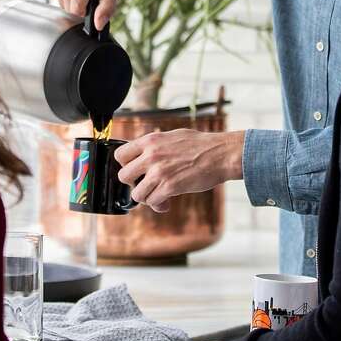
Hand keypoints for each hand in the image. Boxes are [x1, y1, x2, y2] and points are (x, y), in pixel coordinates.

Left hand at [113, 130, 244, 213]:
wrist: (221, 154)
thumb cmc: (201, 145)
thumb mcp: (173, 136)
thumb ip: (156, 145)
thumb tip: (145, 151)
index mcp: (151, 140)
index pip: (120, 154)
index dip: (125, 165)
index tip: (135, 170)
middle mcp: (151, 155)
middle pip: (123, 176)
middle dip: (134, 183)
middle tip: (146, 184)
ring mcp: (159, 172)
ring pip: (136, 194)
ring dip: (146, 197)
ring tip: (158, 195)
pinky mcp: (169, 187)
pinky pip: (152, 202)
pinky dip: (158, 204)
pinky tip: (167, 202)